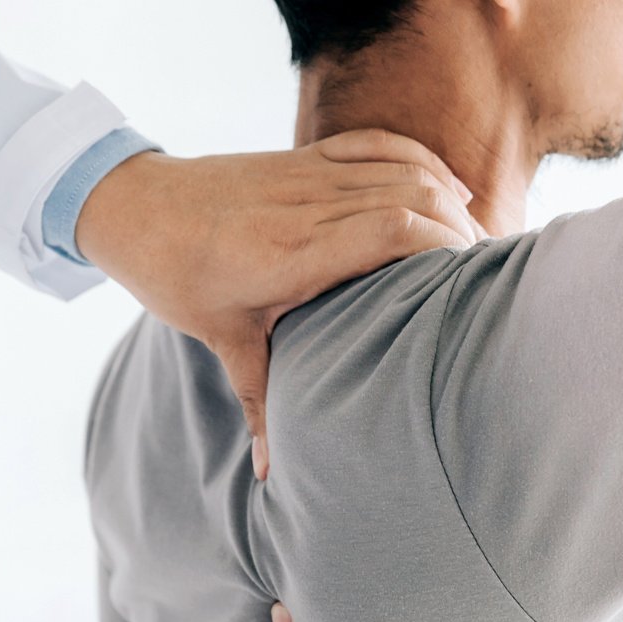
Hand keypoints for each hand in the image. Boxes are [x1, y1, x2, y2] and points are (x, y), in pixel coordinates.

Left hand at [75, 130, 483, 479]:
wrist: (133, 207)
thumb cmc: (174, 275)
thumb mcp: (220, 339)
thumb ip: (259, 402)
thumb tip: (271, 476)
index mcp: (291, 250)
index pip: (390, 229)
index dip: (442, 246)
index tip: (472, 282)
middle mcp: (307, 204)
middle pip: (412, 197)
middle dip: (461, 232)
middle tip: (489, 277)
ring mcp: (308, 173)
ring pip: (403, 168)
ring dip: (450, 199)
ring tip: (479, 246)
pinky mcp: (304, 156)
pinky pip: (378, 145)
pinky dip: (422, 161)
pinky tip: (451, 190)